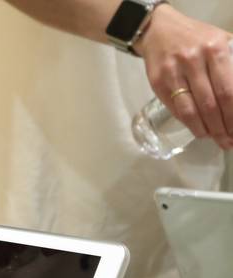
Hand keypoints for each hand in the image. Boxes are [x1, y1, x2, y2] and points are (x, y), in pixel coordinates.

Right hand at [134, 5, 232, 148]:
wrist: (159, 30)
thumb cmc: (194, 38)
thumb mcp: (221, 42)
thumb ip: (232, 65)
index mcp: (215, 49)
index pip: (229, 90)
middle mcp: (193, 60)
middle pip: (211, 103)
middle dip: (222, 127)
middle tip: (227, 140)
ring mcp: (173, 72)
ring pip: (191, 110)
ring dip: (204, 129)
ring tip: (213, 138)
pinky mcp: (157, 82)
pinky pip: (175, 108)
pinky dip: (187, 122)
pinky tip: (197, 128)